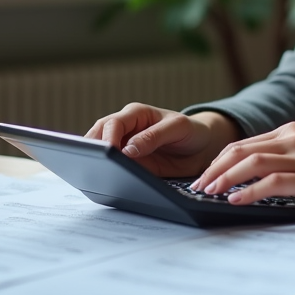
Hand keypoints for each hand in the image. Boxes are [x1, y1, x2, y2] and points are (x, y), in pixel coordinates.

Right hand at [85, 104, 237, 178]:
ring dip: (95, 161)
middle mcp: (126, 129)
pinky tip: (104, 180)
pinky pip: (112, 167)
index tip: (109, 153)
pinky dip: (105, 172)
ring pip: (100, 151)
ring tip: (94, 173)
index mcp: (136, 114)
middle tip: (94, 164)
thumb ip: (153, 137)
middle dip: (93, 148)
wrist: (201, 147)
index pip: (114, 123)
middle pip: (99, 135)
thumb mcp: (177, 128)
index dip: (108, 138)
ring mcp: (124, 147)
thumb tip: (128, 150)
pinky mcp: (128, 164)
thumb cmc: (190, 131)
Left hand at [189, 122, 294, 221]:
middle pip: (242, 149)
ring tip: (210, 192)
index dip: (219, 161)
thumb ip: (282, 160)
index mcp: (292, 131)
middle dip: (214, 168)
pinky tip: (236, 200)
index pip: (244, 143)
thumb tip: (244, 176)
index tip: (203, 177)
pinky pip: (273, 182)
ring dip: (226, 178)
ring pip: (253, 162)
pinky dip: (250, 191)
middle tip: (197, 186)